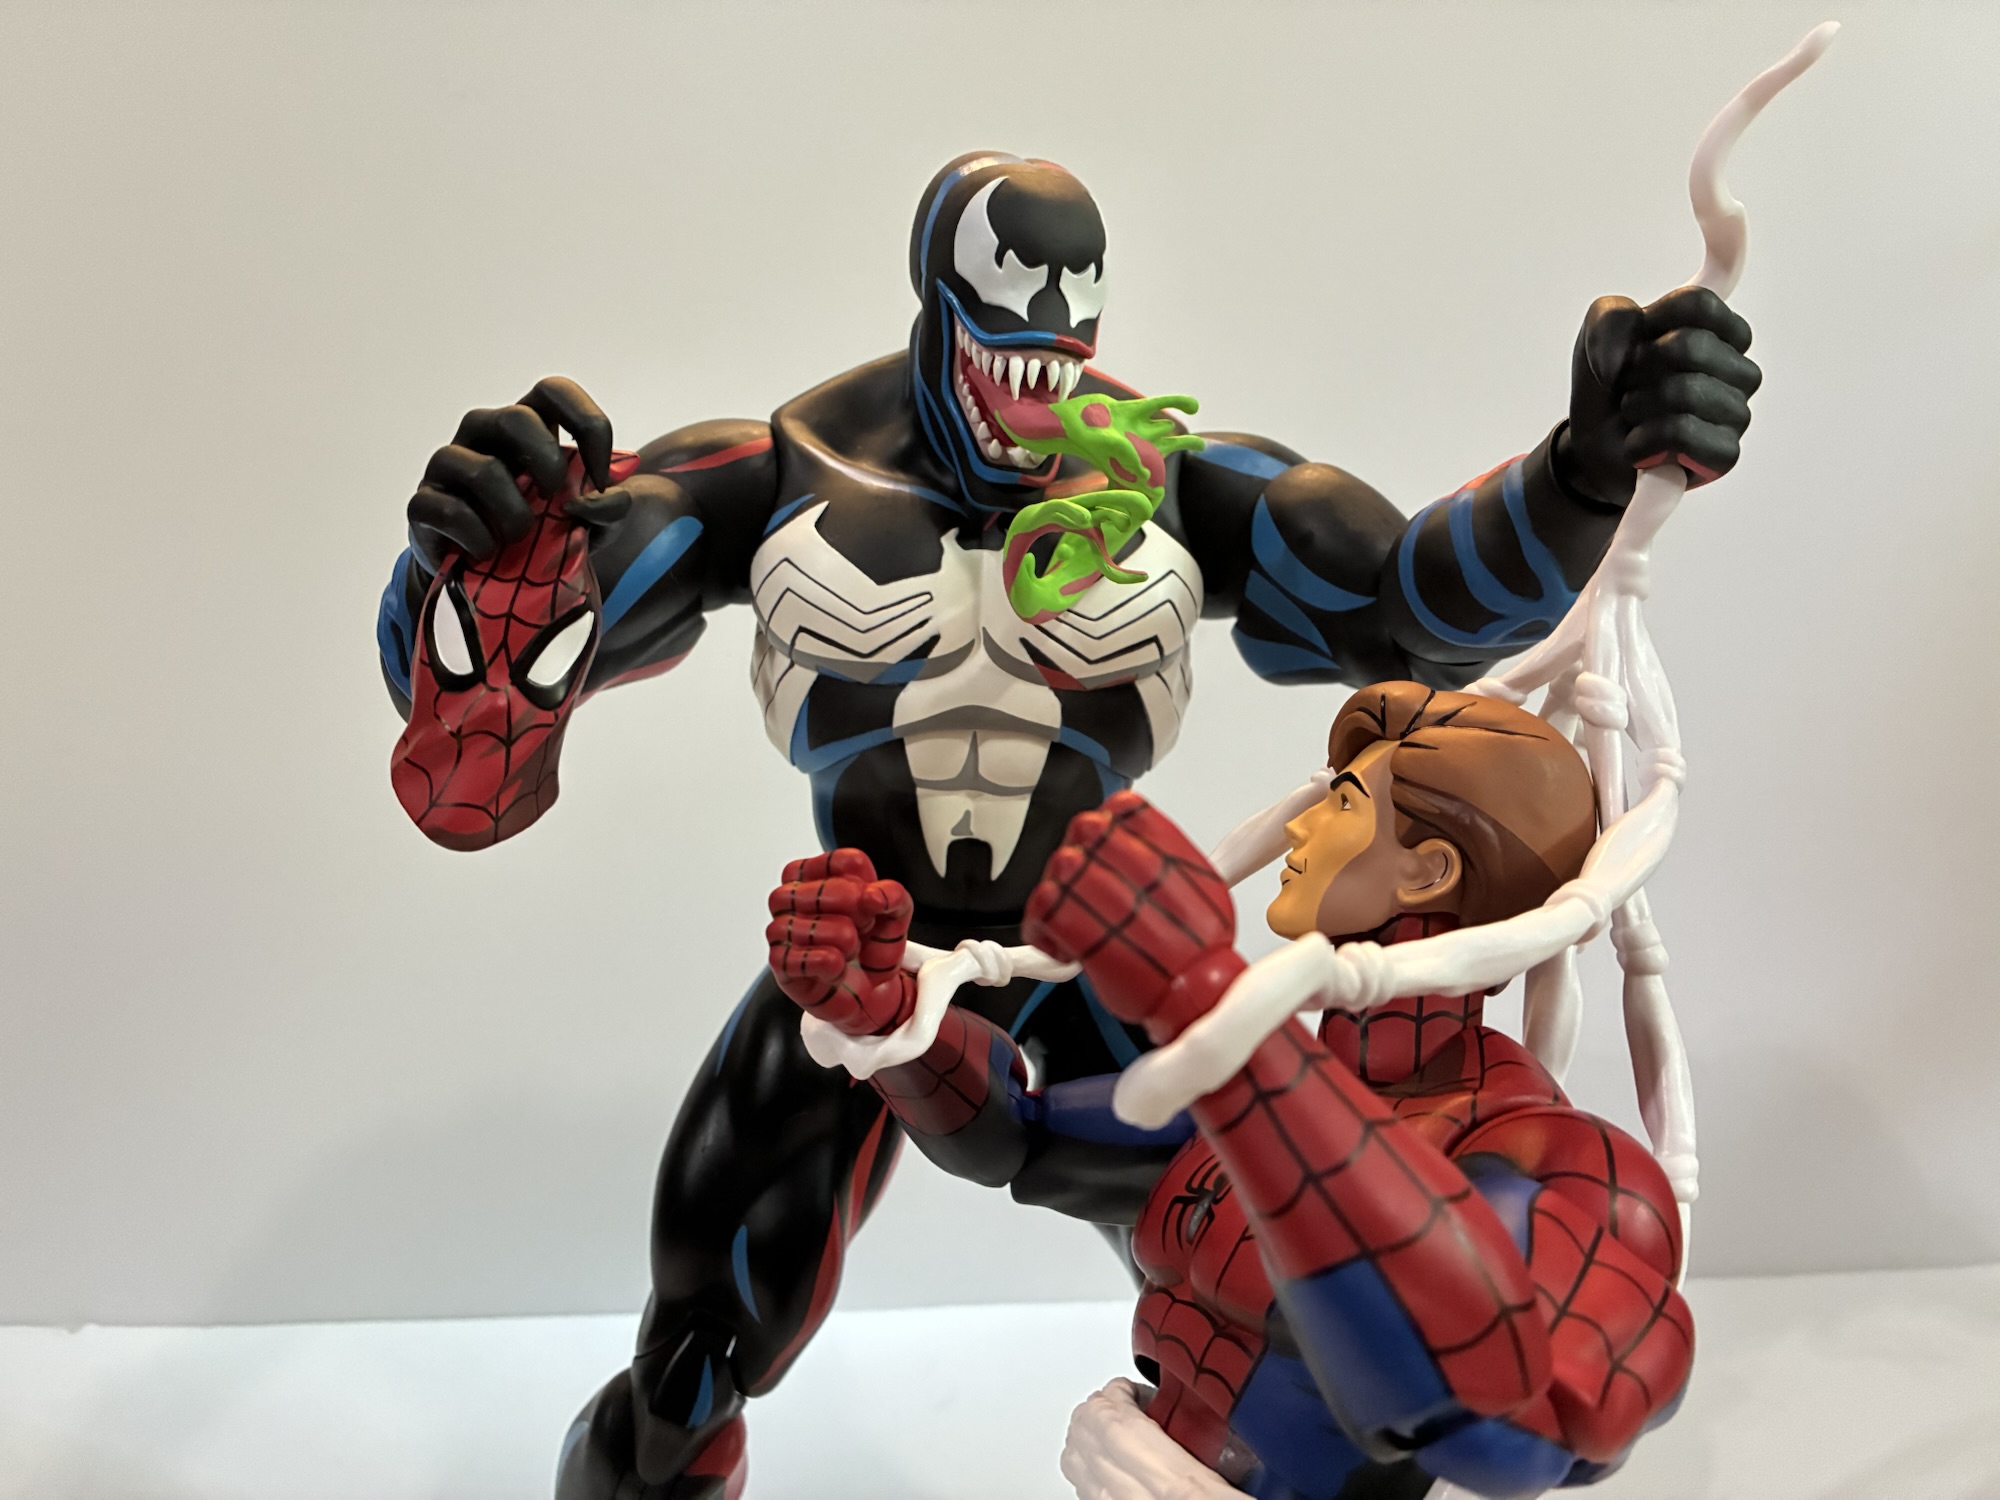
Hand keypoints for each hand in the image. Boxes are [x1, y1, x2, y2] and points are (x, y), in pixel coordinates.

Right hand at [407, 376, 623, 570]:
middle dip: (546, 461)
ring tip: (520, 537)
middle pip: (515, 418)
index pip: (554, 391)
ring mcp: (449, 464)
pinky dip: (479, 538)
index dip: (587, 424)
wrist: (487, 577)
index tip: (602, 478)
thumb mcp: (588, 524)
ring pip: (482, 470)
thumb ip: (608, 510)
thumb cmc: (541, 533)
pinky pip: (450, 512)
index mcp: (527, 426)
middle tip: (555, 498)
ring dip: (515, 514)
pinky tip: (488, 551)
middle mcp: (483, 433)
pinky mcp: (423, 502)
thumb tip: (599, 501)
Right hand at [765, 850, 917, 1037]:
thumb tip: (876, 895)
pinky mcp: (781, 965)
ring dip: (839, 936)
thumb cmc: (869, 948)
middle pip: (815, 889)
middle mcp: (791, 899)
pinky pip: (795, 959)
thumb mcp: (894, 917)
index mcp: (814, 876)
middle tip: (865, 923)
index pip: (839, 861)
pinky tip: (838, 966)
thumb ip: (894, 896)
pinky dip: (825, 962)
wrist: (871, 993)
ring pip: (800, 924)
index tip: (871, 900)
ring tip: (852, 948)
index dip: (863, 881)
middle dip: (850, 907)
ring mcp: (782, 932)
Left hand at [1023, 791, 1239, 1037]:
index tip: (1105, 848)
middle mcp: (1133, 860)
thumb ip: (1168, 859)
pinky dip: (1041, 926)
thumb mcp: (1204, 888)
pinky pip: (1041, 906)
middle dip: (1081, 856)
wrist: (1197, 993)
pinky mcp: (1077, 925)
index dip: (1107, 827)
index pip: (1119, 808)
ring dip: (1061, 891)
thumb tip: (1142, 850)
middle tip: (1087, 888)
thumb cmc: (1202, 952)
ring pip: (1060, 865)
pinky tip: (1059, 942)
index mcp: (1165, 847)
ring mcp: (1102, 889)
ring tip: (1074, 919)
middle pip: (1084, 830)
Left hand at [1555, 286, 1761, 506]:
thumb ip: (1612, 319)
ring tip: (1636, 417)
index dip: (1649, 323)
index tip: (1638, 342)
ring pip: (1684, 391)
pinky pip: (1681, 433)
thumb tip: (1625, 357)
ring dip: (1636, 405)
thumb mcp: (1597, 333)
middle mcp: (1741, 370)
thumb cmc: (1612, 382)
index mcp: (1723, 332)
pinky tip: (1638, 446)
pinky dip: (1642, 439)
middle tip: (1631, 387)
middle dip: (1638, 368)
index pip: (1699, 303)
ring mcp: (1737, 413)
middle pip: (1690, 345)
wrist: (1592, 443)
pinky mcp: (1725, 454)